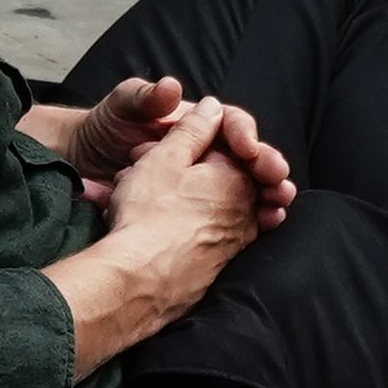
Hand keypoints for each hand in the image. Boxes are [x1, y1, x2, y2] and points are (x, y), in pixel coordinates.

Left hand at [72, 76, 293, 229]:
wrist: (83, 165)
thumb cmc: (103, 128)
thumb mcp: (120, 108)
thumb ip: (143, 97)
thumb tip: (172, 87)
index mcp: (196, 122)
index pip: (232, 123)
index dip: (244, 134)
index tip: (247, 148)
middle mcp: (210, 150)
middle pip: (251, 157)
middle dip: (268, 166)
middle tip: (276, 180)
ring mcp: (209, 180)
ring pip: (251, 186)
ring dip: (270, 193)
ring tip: (278, 204)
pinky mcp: (205, 207)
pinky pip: (237, 212)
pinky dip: (255, 216)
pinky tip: (266, 223)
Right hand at [102, 95, 258, 313]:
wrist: (140, 279)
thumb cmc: (148, 214)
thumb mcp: (164, 157)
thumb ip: (192, 129)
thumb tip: (214, 108)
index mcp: (238, 178)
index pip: (228, 149)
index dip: (192, 143)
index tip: (161, 148)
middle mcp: (248, 210)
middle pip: (220, 178)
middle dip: (187, 172)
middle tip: (142, 171)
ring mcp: (237, 241)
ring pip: (214, 207)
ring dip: (184, 199)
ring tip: (142, 200)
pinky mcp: (220, 265)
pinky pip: (208, 234)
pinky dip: (187, 225)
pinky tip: (160, 227)